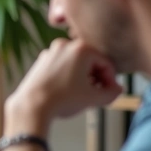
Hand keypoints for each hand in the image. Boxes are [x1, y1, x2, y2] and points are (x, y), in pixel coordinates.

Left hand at [8, 38, 122, 121]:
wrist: (32, 106)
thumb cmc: (63, 100)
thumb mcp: (93, 98)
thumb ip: (112, 93)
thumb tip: (118, 90)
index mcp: (82, 48)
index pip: (106, 63)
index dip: (111, 80)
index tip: (111, 93)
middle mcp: (65, 44)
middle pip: (91, 61)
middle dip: (97, 78)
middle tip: (98, 94)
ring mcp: (51, 52)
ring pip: (76, 63)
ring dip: (83, 77)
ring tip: (84, 94)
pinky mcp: (41, 61)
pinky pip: (62, 66)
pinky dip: (69, 76)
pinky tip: (69, 91)